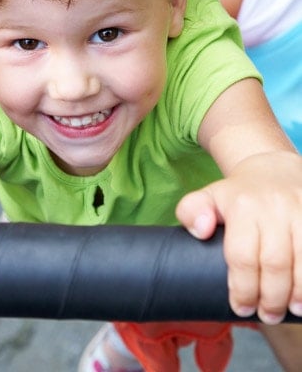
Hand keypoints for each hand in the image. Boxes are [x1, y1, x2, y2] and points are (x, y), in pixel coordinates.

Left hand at [176, 151, 301, 324]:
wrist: (273, 168)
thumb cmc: (237, 194)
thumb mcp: (208, 196)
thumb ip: (191, 211)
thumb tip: (201, 231)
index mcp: (242, 206)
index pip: (242, 256)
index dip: (242, 288)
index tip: (240, 308)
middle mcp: (274, 207)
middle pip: (276, 263)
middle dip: (271, 297)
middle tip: (266, 314)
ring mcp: (301, 210)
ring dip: (300, 292)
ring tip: (291, 309)